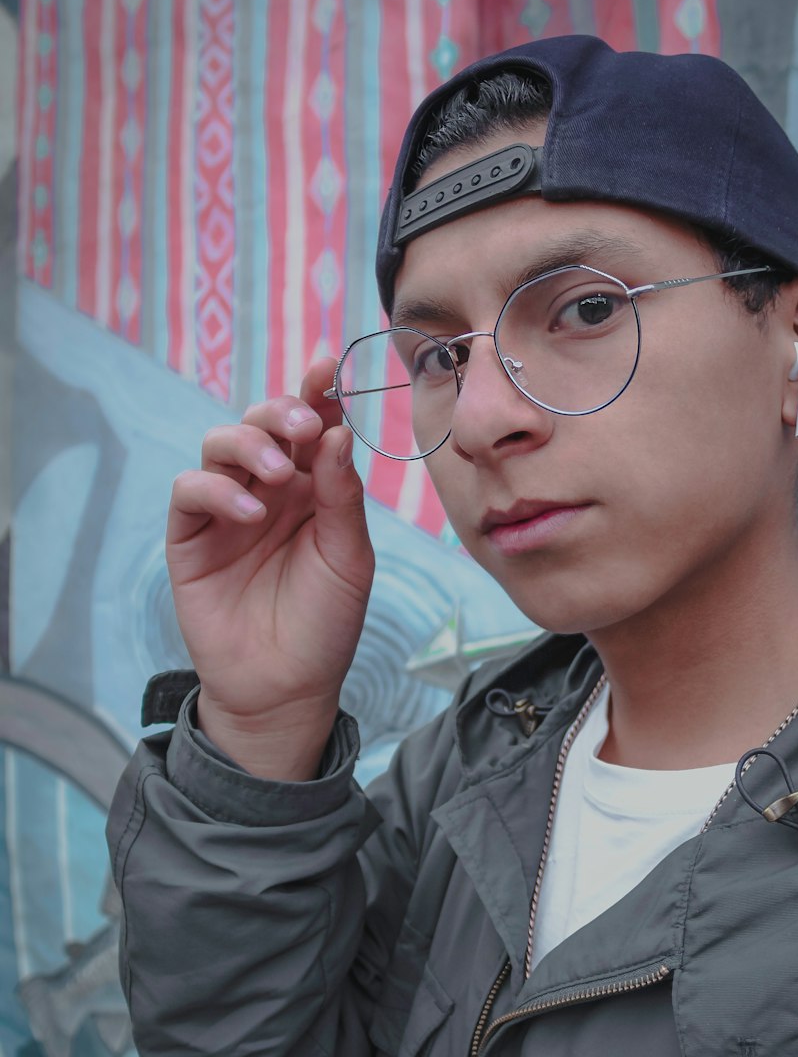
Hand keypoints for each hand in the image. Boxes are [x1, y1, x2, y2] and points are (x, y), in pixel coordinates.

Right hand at [166, 360, 373, 776]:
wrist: (286, 689)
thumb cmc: (325, 624)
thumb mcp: (349, 558)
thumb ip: (341, 496)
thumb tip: (336, 431)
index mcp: (315, 488)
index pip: (313, 426)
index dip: (318, 392)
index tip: (327, 367)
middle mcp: (270, 489)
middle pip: (263, 423)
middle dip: (281, 412)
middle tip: (304, 427)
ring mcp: (226, 510)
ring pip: (221, 445)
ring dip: (248, 445)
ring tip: (278, 475)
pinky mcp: (190, 536)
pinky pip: (191, 490)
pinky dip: (217, 490)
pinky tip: (250, 513)